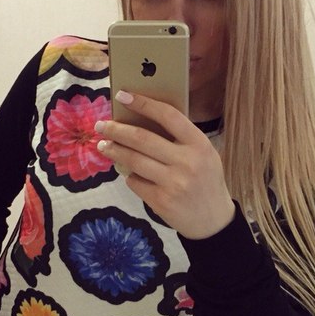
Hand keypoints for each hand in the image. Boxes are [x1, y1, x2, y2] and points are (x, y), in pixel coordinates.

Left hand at [96, 91, 235, 238]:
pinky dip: (128, 176)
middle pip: (143, 139)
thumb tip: (140, 120)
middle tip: (101, 125)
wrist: (213, 220)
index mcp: (199, 144)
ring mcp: (173, 183)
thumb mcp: (203, 154)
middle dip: (117, 130)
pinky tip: (128, 173)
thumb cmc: (205, 180)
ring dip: (114, 151)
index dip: (143, 103)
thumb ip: (180, 139)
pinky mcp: (161, 201)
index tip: (123, 95)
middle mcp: (187, 162)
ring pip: (134, 161)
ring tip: (104, 145)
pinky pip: (135, 182)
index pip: (168, 116)